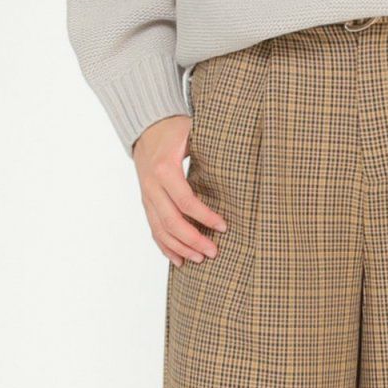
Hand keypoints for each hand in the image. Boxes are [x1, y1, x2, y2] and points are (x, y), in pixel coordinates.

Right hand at [132, 114, 226, 266]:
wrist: (146, 128)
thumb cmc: (175, 130)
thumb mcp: (193, 132)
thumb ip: (211, 146)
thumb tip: (241, 158)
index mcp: (164, 168)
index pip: (185, 200)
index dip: (205, 216)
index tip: (224, 226)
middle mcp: (152, 185)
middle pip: (171, 221)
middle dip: (193, 239)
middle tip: (213, 251)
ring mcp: (147, 196)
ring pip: (160, 229)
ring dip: (180, 247)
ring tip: (200, 259)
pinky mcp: (146, 202)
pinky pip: (153, 229)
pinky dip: (165, 246)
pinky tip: (178, 260)